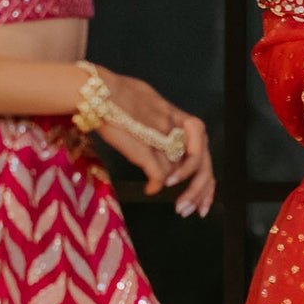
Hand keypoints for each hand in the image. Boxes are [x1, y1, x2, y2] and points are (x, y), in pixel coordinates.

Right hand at [91, 68, 215, 217]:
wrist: (98, 92)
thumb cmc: (115, 98)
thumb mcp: (147, 109)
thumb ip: (157, 128)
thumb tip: (156, 149)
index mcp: (179, 118)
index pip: (203, 150)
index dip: (205, 177)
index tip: (202, 201)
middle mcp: (177, 128)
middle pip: (201, 162)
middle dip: (200, 190)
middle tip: (193, 211)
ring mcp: (163, 137)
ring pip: (183, 171)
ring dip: (185, 193)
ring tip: (179, 207)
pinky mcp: (147, 147)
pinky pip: (160, 174)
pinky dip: (157, 185)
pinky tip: (150, 191)